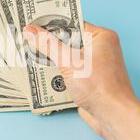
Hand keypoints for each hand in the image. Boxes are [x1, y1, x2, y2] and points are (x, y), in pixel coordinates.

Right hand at [23, 22, 137, 139]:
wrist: (113, 116)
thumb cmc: (100, 86)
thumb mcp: (68, 61)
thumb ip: (48, 45)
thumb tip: (31, 31)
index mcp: (102, 36)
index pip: (72, 24)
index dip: (51, 24)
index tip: (32, 23)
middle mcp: (100, 49)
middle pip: (68, 41)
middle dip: (49, 43)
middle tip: (27, 39)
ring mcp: (94, 66)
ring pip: (67, 58)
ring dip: (51, 59)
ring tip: (29, 54)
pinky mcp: (89, 81)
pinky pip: (69, 72)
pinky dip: (57, 73)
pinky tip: (40, 73)